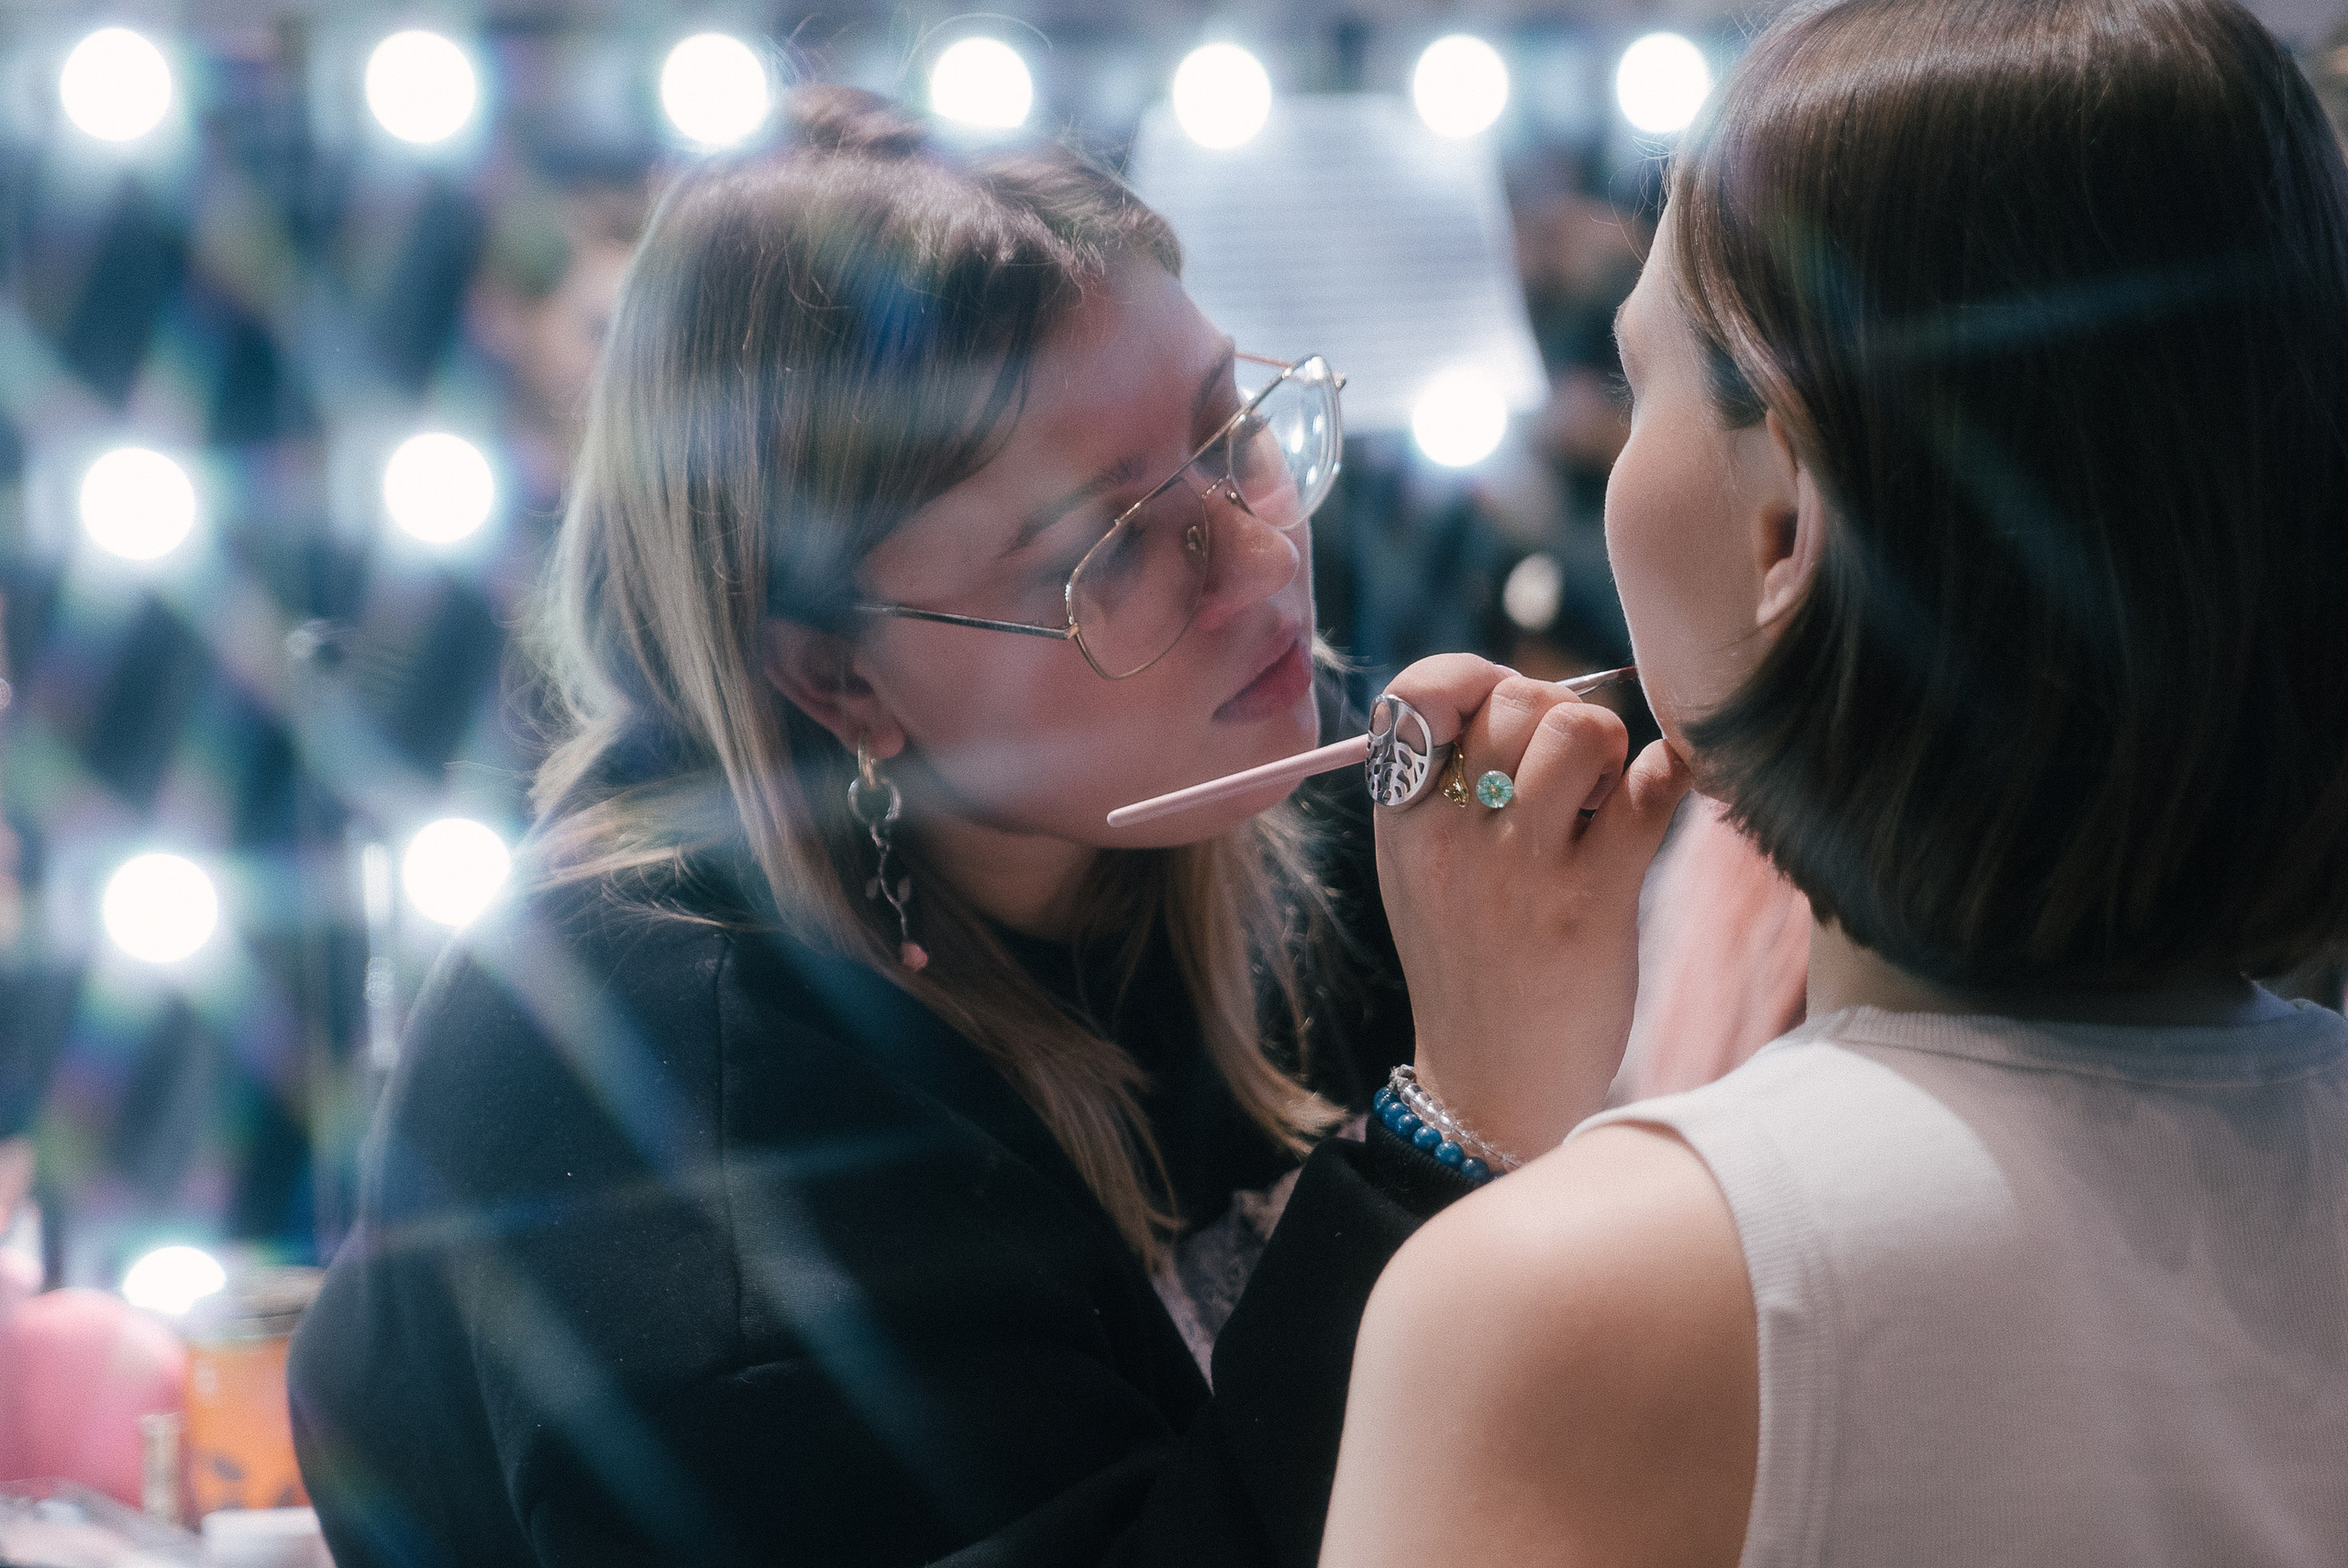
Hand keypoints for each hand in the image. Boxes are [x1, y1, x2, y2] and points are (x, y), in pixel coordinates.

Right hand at [1372, 655, 1691, 1157]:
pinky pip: (1653, 785)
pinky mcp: (1592, 901)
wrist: (1492, 1084)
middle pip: (1518, 697)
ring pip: (1582, 728)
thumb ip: (1449, 784)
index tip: (1509, 714)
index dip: (1478, 679)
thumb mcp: (1422, 871)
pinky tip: (1665, 793)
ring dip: (1613, 746)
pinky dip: (1672, 772)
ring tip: (1607, 798)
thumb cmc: (1472, 965)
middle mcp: (1452, 835)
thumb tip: (1534, 694)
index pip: (1420, 690)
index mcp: (1403, 820)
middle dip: (1562, 713)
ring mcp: (1521, 868)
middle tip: (1576, 772)